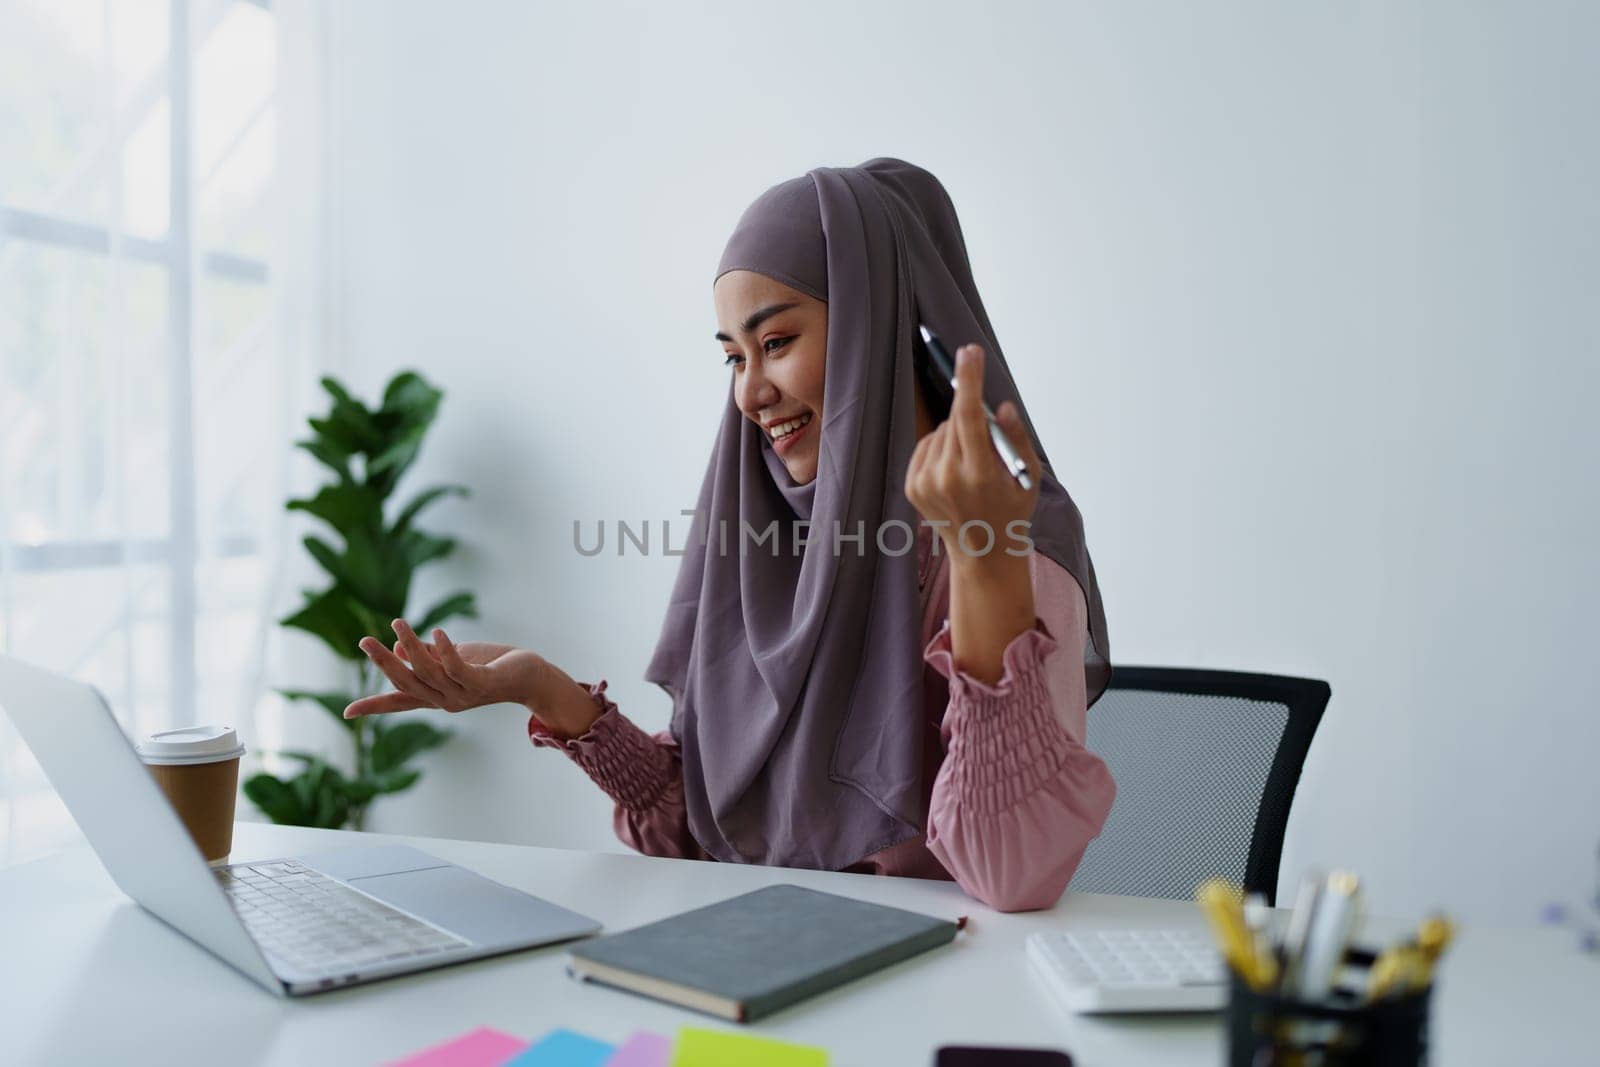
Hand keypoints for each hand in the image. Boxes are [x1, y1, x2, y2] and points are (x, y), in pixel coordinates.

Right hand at [346, 621, 600, 736]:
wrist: (530, 675)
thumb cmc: (490, 666)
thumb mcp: (453, 659)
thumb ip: (426, 656)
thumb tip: (397, 645)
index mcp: (435, 696)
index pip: (400, 701)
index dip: (374, 706)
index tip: (346, 712)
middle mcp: (446, 700)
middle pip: (407, 683)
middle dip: (384, 663)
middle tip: (364, 640)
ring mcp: (464, 694)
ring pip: (429, 672)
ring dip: (411, 646)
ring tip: (398, 621)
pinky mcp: (483, 683)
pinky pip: (458, 669)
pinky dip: (445, 651)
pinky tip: (436, 631)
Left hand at [904, 343, 1041, 563]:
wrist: (983, 554)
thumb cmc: (1012, 512)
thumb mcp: (1028, 477)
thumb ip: (1015, 438)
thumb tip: (1000, 406)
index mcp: (978, 475)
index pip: (968, 417)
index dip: (969, 381)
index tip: (970, 352)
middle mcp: (946, 479)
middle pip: (956, 421)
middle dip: (974, 418)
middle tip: (990, 445)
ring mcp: (925, 484)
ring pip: (942, 432)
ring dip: (958, 436)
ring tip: (974, 468)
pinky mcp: (912, 486)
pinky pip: (927, 445)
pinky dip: (942, 448)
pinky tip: (956, 471)